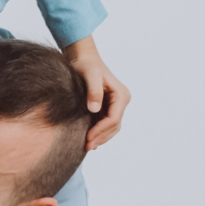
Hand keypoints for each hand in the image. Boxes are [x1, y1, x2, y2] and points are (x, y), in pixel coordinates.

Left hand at [61, 35, 129, 149]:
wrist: (83, 58)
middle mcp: (121, 101)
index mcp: (121, 95)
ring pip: (111, 127)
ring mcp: (115, 105)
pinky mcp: (107, 107)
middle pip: (114, 126)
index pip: (114, 119)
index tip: (88, 138)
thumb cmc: (86, 65)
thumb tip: (95, 109)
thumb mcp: (89, 76)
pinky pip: (105, 124)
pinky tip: (89, 140)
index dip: (101, 130)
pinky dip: (99, 133)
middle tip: (87, 147)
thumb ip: (93, 91)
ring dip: (101, 137)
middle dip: (101, 137)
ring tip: (87, 146)